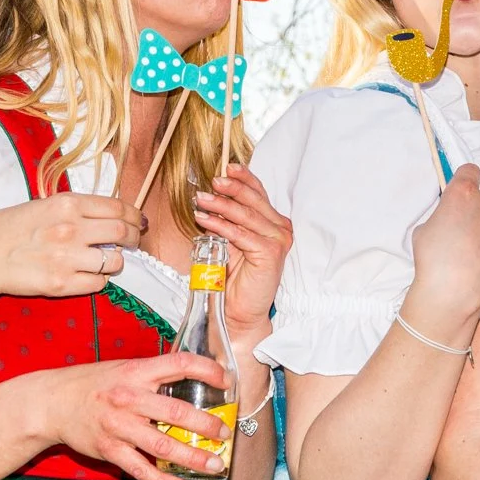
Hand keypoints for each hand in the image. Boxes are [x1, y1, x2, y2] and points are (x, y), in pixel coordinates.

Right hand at [0, 192, 141, 302]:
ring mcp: (67, 258)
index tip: (139, 221)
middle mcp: (71, 229)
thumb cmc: (10, 227)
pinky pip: (98, 283)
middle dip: (133, 237)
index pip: (118, 207)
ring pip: (114, 261)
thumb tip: (110, 214)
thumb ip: (77, 208)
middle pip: (122, 232)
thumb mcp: (45, 204)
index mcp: (67, 204)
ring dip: (116, 261)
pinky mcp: (61, 283)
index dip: (135, 215)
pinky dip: (100, 280)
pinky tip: (91, 275)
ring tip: (108, 260)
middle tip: (132, 241)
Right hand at [39, 350, 231, 479]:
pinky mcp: (109, 450)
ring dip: (193, 457)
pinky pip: (141, 470)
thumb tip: (196, 379)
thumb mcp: (125, 368)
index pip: (179, 363)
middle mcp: (129, 398)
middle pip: (177, 412)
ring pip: (163, 446)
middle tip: (225, 433)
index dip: (208, 370)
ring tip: (216, 464)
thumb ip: (156, 375)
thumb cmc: (94, 384)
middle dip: (207, 424)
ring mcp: (118, 426)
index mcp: (137, 372)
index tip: (227, 381)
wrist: (51, 403)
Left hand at [195, 165, 293, 339]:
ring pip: (246, 214)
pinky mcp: (270, 253)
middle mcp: (279, 229)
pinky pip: (241, 233)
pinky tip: (204, 220)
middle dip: (231, 187)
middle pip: (253, 199)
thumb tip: (208, 198)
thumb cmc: (233, 280)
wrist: (238, 312)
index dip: (244, 178)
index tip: (227, 167)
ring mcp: (277, 241)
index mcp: (272, 223)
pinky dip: (220, 225)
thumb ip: (226, 221)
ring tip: (200, 199)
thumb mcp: (228, 242)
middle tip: (212, 181)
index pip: (259, 193)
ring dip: (220, 204)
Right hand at [400, 164, 479, 339]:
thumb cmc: (432, 257)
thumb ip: (442, 215)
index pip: (470, 170)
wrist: (453, 290)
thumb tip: (450, 219)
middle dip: (471, 208)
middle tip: (457, 228)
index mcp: (463, 193)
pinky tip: (475, 261)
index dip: (463, 179)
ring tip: (466, 249)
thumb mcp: (424, 228)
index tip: (458, 191)